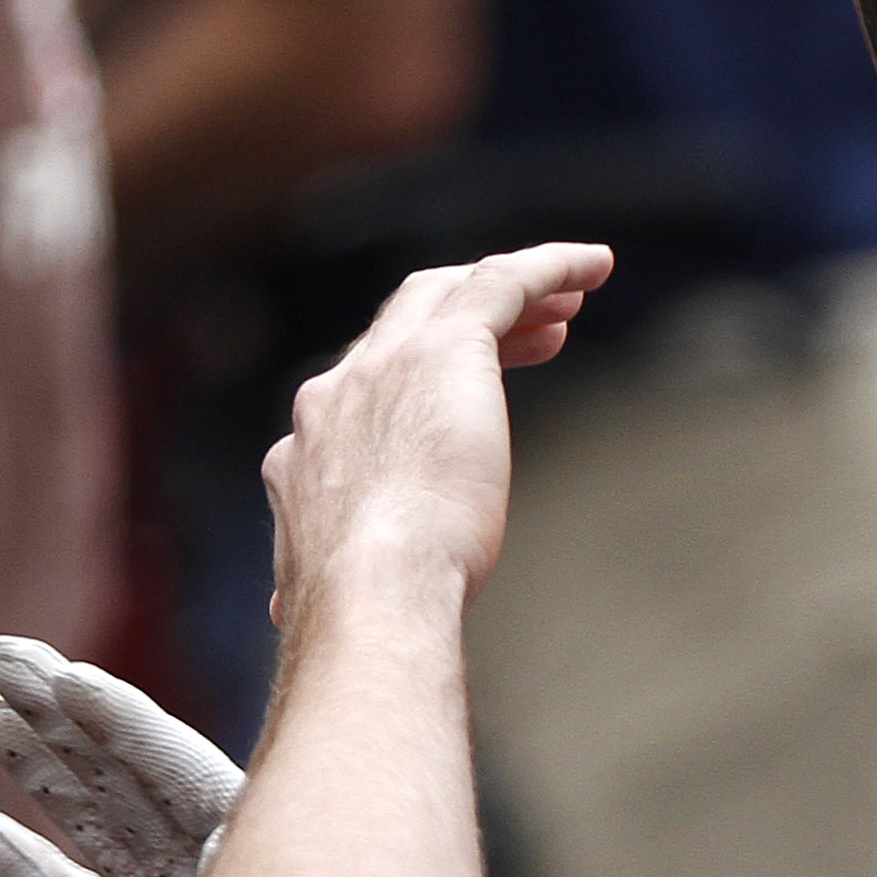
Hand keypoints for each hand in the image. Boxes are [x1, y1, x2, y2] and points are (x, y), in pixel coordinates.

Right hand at [0, 638, 240, 876]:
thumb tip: (232, 852)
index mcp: (266, 859)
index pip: (179, 772)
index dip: (118, 725)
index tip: (60, 678)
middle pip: (131, 780)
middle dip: (65, 719)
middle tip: (0, 655)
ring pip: (101, 829)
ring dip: (43, 773)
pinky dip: (30, 872)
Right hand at [265, 242, 611, 633]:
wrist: (374, 593)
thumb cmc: (366, 611)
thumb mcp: (328, 581)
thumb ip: (308, 577)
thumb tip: (282, 610)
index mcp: (307, 451)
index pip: (366, 387)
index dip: (423, 379)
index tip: (475, 397)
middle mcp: (337, 394)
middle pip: (406, 321)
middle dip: (468, 318)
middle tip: (537, 331)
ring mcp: (385, 364)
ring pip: (453, 291)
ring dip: (515, 290)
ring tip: (573, 298)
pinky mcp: (445, 348)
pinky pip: (502, 282)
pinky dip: (548, 267)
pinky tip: (594, 266)